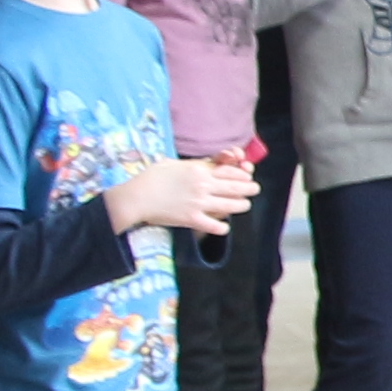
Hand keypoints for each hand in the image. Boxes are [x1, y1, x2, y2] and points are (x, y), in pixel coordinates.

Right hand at [109, 151, 260, 235]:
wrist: (136, 197)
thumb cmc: (151, 178)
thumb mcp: (173, 164)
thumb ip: (193, 165)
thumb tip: (205, 165)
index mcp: (199, 170)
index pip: (230, 171)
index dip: (243, 174)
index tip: (247, 176)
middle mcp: (203, 185)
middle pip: (236, 187)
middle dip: (249, 188)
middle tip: (254, 190)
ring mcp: (199, 203)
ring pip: (231, 205)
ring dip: (242, 205)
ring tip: (245, 205)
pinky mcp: (192, 219)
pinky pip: (215, 225)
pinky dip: (222, 227)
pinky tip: (224, 226)